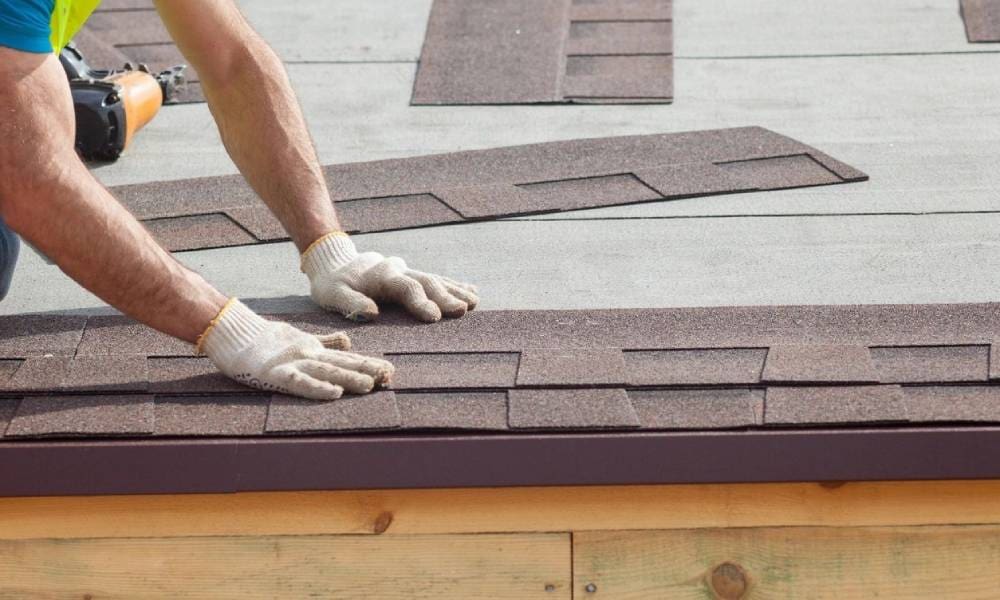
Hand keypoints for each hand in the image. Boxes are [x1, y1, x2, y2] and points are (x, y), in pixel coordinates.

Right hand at [199, 299, 393, 399]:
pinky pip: (300, 382)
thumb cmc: (265, 340)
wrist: (233, 333)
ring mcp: (293, 363)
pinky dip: (318, 388)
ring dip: (349, 377)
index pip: (346, 357)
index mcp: (314, 349)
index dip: (368, 364)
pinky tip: (334, 393)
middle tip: (389, 377)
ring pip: (326, 370)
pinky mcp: (276, 373)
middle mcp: (308, 354)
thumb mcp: (301, 338)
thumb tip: (348, 341)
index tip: (390, 371)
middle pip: (342, 363)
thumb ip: (325, 341)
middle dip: (367, 370)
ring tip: (371, 385)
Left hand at [301, 232, 478, 322]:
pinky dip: (454, 285)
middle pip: (426, 282)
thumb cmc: (332, 284)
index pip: (405, 287)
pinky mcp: (412, 275)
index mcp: (382, 276)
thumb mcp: (332, 294)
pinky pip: (436, 279)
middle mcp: (399, 270)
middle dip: (445, 296)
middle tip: (463, 310)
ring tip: (473, 302)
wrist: (335, 262)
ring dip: (455, 290)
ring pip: (435, 279)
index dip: (420, 302)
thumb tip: (371, 314)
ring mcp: (408, 271)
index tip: (434, 317)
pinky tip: (472, 292)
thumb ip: (350, 303)